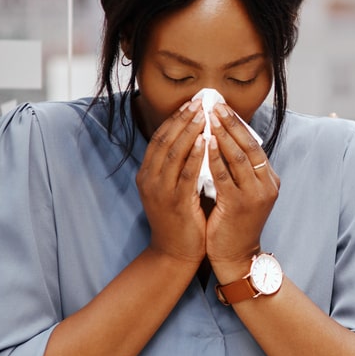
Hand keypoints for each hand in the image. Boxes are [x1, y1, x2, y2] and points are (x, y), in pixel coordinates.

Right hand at [135, 99, 206, 267]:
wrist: (174, 253)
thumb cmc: (179, 219)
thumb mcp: (173, 188)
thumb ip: (179, 166)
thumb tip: (196, 138)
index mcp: (147, 174)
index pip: (159, 138)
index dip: (174, 119)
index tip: (190, 103)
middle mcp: (149, 179)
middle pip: (165, 141)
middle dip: (182, 119)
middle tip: (199, 102)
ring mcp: (160, 191)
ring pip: (174, 153)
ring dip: (190, 131)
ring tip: (204, 115)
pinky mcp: (175, 202)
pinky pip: (186, 174)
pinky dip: (196, 155)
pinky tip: (207, 141)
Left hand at [204, 103, 279, 278]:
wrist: (235, 256)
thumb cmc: (234, 223)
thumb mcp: (242, 192)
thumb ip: (238, 170)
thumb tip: (221, 139)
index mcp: (269, 179)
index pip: (254, 144)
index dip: (237, 124)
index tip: (221, 107)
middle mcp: (267, 184)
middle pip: (249, 145)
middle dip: (230, 122)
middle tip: (214, 103)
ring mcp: (256, 194)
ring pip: (239, 157)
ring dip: (223, 134)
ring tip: (209, 116)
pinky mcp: (241, 204)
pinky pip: (226, 175)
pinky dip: (215, 156)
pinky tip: (205, 142)